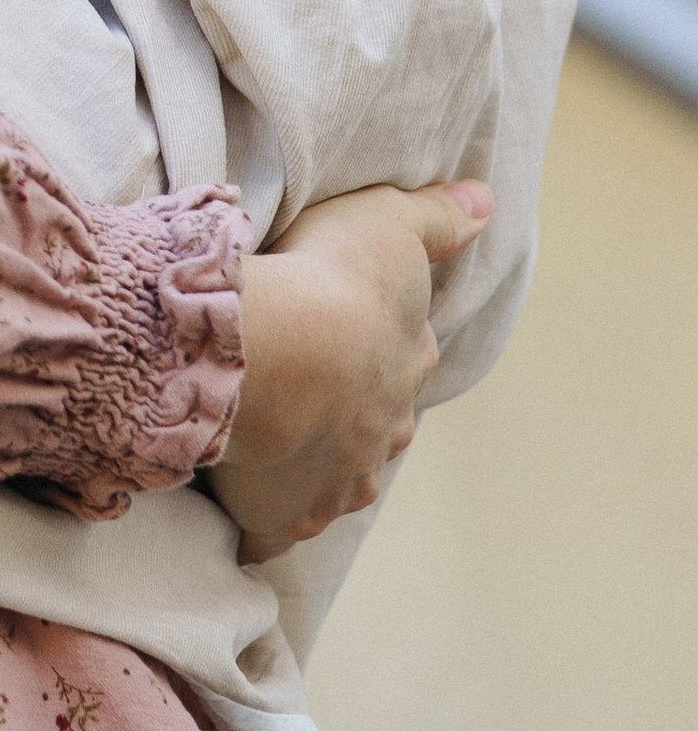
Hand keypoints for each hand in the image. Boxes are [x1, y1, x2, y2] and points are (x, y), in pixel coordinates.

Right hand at [210, 178, 490, 560]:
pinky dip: (262, 523)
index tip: (356, 340)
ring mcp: (335, 481)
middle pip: (376, 431)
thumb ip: (439, 217)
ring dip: (314, 471)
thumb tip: (485, 202)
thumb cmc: (336, 281)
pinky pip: (272, 528)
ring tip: (278, 452)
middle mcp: (380, 434)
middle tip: (312, 398)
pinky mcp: (283, 513)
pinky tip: (244, 514)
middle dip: (352, 420)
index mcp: (404, 369)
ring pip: (337, 484)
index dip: (383, 351)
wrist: (282, 352)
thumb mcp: (393, 224)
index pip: (406, 362)